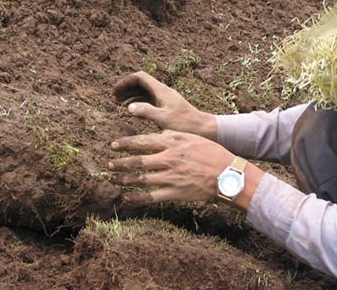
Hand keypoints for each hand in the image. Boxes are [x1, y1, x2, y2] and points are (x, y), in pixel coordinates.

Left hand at [108, 130, 233, 203]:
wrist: (228, 174)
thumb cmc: (211, 153)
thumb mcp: (191, 138)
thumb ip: (172, 137)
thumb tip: (157, 137)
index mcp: (172, 143)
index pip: (142, 141)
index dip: (125, 144)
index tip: (113, 145)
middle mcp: (168, 158)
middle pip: (137, 160)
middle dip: (120, 163)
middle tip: (109, 165)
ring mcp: (171, 176)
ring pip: (140, 178)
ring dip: (124, 180)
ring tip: (114, 180)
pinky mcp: (174, 193)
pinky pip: (150, 197)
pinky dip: (136, 198)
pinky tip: (126, 198)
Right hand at [113, 71, 216, 139]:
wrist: (204, 130)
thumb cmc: (185, 125)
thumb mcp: (163, 120)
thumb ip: (146, 112)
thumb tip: (129, 107)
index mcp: (162, 91)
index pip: (140, 77)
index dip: (125, 82)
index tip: (115, 92)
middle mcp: (163, 92)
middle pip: (141, 82)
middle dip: (126, 87)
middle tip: (114, 97)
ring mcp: (165, 99)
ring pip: (144, 91)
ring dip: (131, 94)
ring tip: (119, 103)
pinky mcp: (167, 107)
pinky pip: (149, 100)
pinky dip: (139, 102)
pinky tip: (133, 111)